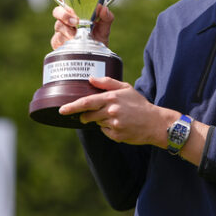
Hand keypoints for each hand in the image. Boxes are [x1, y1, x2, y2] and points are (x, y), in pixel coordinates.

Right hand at [43, 0, 113, 48]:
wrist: (96, 57)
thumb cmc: (99, 38)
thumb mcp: (106, 26)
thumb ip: (107, 16)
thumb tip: (103, 8)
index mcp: (75, 10)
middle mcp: (66, 19)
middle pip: (57, 10)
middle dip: (64, 14)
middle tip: (75, 21)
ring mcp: (61, 31)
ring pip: (58, 25)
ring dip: (67, 29)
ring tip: (76, 34)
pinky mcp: (58, 43)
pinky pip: (57, 39)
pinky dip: (65, 40)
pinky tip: (72, 42)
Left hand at [59, 76, 174, 146]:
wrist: (154, 122)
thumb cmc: (139, 104)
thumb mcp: (126, 88)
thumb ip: (107, 82)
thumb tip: (90, 79)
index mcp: (112, 98)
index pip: (86, 102)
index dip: (72, 107)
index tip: (61, 110)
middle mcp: (111, 111)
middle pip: (88, 115)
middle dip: (85, 116)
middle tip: (90, 115)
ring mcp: (114, 124)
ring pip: (97, 123)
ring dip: (100, 121)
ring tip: (115, 117)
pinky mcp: (116, 136)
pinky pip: (105, 132)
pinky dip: (108, 129)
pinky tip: (120, 125)